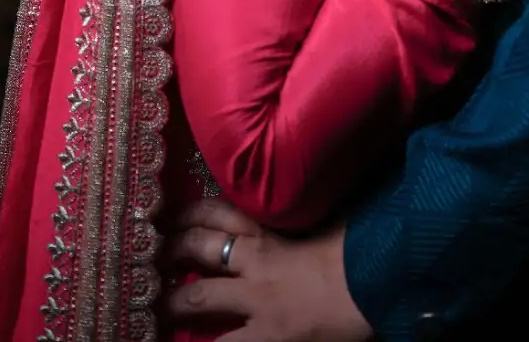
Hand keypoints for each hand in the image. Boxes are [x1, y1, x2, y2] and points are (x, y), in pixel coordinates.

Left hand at [167, 199, 370, 341]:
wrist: (374, 282)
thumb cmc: (360, 247)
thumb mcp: (332, 220)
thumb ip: (308, 215)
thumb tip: (302, 200)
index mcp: (272, 229)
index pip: (222, 210)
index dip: (192, 212)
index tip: (173, 214)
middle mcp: (256, 260)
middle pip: (202, 245)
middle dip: (173, 248)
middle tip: (154, 252)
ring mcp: (255, 301)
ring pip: (200, 296)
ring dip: (174, 302)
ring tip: (156, 307)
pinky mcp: (264, 338)